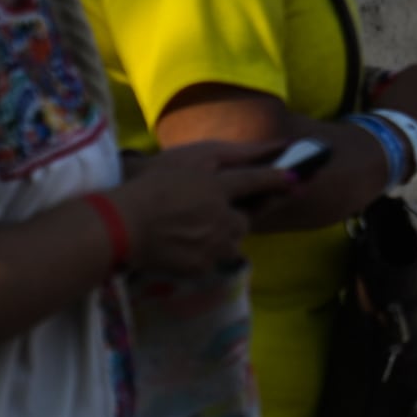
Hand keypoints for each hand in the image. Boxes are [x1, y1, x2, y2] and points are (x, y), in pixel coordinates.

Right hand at [114, 140, 286, 276]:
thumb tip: (275, 148)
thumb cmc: (151, 185)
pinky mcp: (200, 268)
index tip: (296, 179)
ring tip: (190, 228)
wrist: (120, 226)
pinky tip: (180, 244)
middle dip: (233, 216)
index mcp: (220, 189)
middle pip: (243, 221)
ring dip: (219, 236)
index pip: (257, 182)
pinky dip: (202, 253)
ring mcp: (213, 247)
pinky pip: (211, 260)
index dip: (277, 180)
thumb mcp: (191, 158)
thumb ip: (234, 154)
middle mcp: (224, 219)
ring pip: (230, 242)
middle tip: (207, 211)